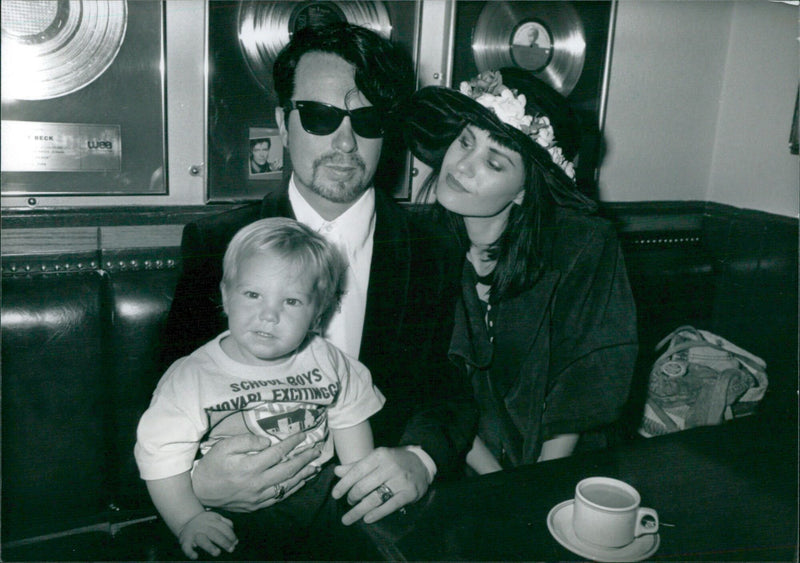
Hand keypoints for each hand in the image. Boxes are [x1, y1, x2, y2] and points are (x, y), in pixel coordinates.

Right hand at [178, 511, 236, 559]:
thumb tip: (234, 537)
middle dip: (224, 542)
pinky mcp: (185, 541)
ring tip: (217, 553)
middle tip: (231, 549)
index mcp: (211, 519)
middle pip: (214, 533)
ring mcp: (193, 533)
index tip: (235, 542)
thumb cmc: (206, 523)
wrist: (186, 521)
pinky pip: (186, 547)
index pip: (223, 527)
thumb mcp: (215, 518)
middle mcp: (202, 525)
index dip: (231, 535)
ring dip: (210, 547)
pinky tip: (196, 556)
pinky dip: (190, 552)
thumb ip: (225, 523)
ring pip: (202, 540)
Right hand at [192, 432, 321, 511]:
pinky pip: (280, 496)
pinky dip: (293, 488)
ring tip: (316, 465)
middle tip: (317, 449)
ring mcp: (258, 497)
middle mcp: (257, 483)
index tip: (303, 434)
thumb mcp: (224, 447)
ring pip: (287, 485)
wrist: (200, 493)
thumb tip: (268, 441)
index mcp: (249, 467)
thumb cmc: (212, 466)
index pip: (278, 452)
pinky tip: (301, 481)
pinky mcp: (257, 505)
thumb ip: (247, 442)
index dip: (292, 442)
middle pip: (288, 469)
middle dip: (305, 458)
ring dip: (304, 474)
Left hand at [332, 447, 429, 524]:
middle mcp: (390, 466)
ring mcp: (400, 480)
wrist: (423, 464)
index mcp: (380, 455)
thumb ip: (357, 466)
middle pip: (363, 486)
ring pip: (374, 498)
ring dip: (359, 510)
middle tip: (348, 502)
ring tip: (349, 518)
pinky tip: (367, 519)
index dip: (343, 485)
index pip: (357, 471)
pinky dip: (377, 514)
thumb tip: (337, 471)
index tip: (335, 495)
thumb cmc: (395, 461)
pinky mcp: (409, 493)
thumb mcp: (377, 459)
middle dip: (351, 497)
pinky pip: (390, 506)